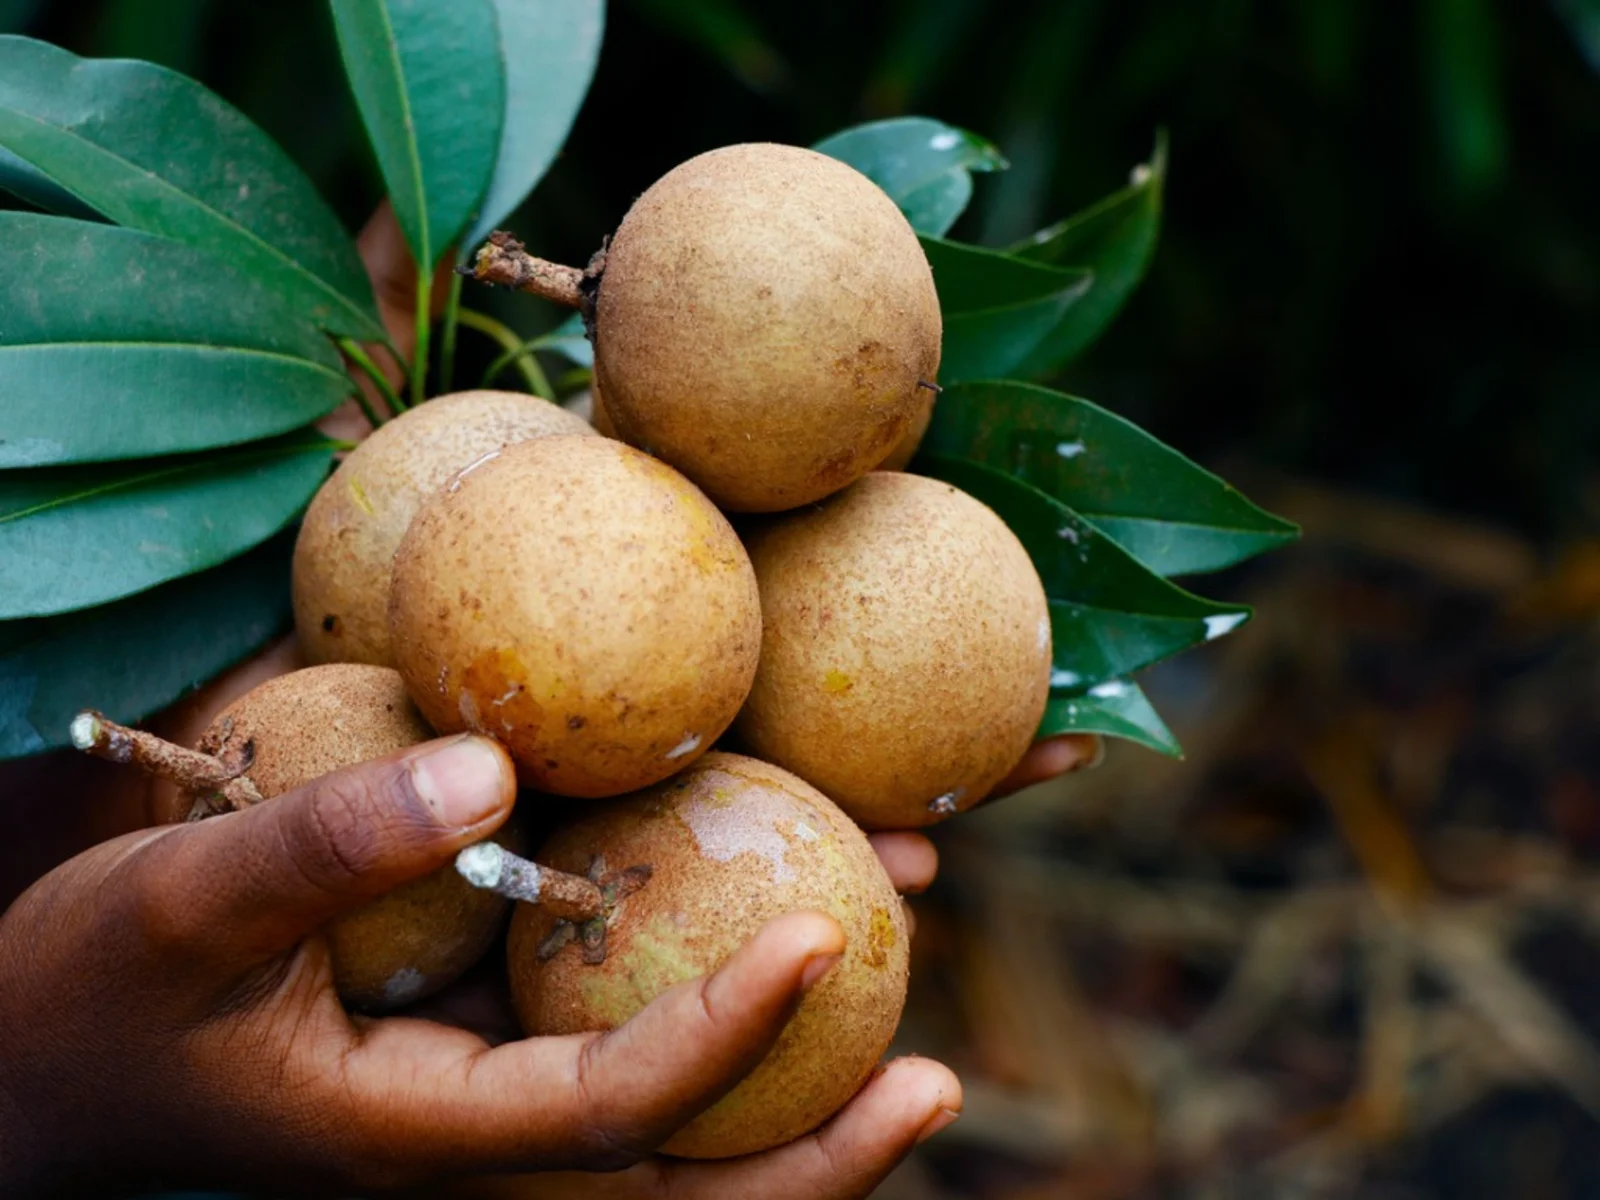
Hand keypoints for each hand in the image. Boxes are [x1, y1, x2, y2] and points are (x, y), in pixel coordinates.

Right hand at [0, 735, 960, 1195]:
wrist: (36, 1064)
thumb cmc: (88, 993)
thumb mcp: (179, 905)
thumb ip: (326, 843)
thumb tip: (492, 762)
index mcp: (418, 1131)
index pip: (607, 1108)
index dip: (724, 1032)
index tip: (824, 932)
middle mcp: (474, 1143)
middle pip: (679, 1186)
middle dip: (817, 1156)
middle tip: (941, 1083)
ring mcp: (480, 1113)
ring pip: (665, 1136)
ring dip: (791, 1085)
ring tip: (907, 999)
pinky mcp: (472, 1065)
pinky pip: (614, 1060)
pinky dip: (703, 1014)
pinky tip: (760, 925)